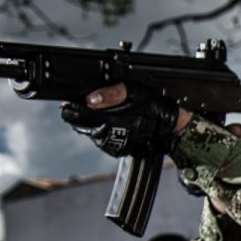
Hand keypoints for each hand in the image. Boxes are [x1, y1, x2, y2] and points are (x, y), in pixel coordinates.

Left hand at [60, 81, 189, 158]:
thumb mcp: (132, 91)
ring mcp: (108, 144)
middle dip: (82, 113)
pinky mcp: (114, 149)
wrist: (169, 125)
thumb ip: (109, 93)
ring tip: (107, 112)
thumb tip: (90, 98)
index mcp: (104, 120)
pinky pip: (100, 138)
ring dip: (92, 121)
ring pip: (88, 130)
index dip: (71, 105)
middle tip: (95, 103)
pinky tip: (114, 122)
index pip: (73, 115)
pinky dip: (102, 129)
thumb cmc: (152, 106)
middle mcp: (104, 135)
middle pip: (78, 123)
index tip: (74, 99)